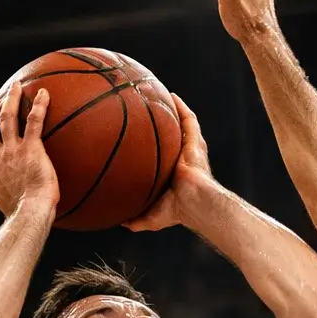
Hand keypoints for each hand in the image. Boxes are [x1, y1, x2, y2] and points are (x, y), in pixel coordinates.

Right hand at [0, 84, 59, 216]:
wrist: (28, 214)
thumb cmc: (23, 216)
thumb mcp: (8, 208)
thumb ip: (11, 199)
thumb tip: (22, 206)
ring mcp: (11, 151)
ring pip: (7, 118)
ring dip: (10, 100)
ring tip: (15, 87)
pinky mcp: (30, 148)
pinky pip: (34, 121)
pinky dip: (38, 105)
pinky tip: (44, 93)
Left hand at [125, 94, 214, 231]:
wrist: (195, 202)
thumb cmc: (178, 211)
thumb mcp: (152, 217)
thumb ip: (137, 220)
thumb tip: (120, 222)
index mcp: (172, 173)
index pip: (161, 156)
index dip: (152, 146)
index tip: (137, 137)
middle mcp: (181, 158)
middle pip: (170, 136)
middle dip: (160, 124)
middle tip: (143, 111)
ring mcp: (190, 149)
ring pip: (180, 125)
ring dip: (172, 111)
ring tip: (157, 95)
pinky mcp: (196, 143)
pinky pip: (189, 120)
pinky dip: (181, 107)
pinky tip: (171, 96)